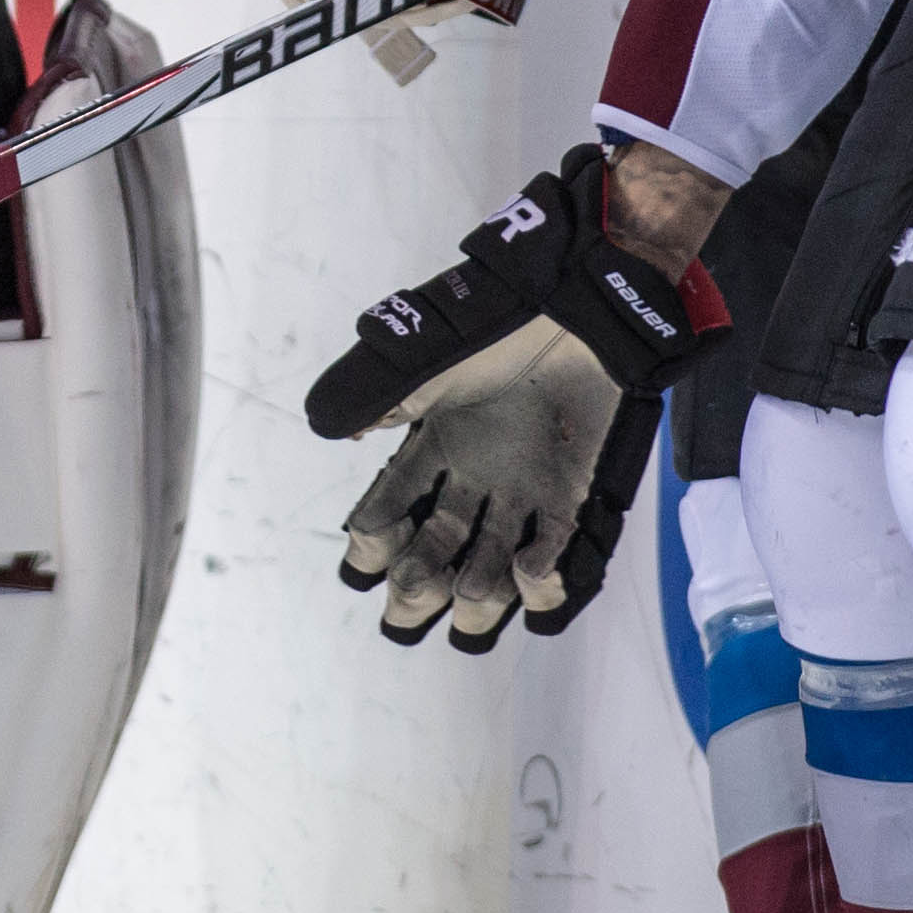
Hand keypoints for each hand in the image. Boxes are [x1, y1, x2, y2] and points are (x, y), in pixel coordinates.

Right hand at [306, 144, 729, 649]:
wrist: (579, 308)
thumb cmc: (503, 327)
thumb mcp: (428, 361)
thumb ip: (375, 394)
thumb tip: (332, 431)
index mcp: (432, 448)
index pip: (387, 513)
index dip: (372, 545)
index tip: (367, 557)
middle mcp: (471, 480)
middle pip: (432, 558)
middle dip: (414, 591)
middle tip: (408, 603)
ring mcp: (520, 492)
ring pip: (486, 572)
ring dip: (474, 598)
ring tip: (470, 596)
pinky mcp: (571, 495)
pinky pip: (552, 556)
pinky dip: (538, 579)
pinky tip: (525, 569)